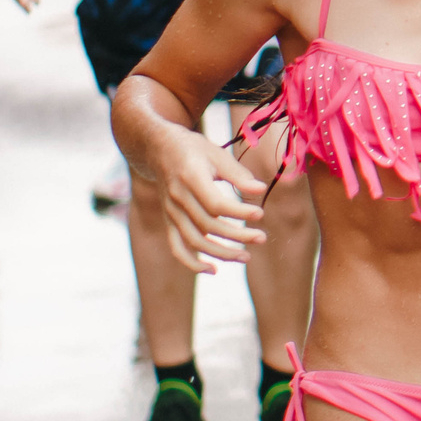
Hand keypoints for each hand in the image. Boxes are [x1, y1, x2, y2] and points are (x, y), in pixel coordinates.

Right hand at [154, 133, 269, 274]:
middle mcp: (177, 198)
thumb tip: (260, 190)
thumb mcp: (217, 154)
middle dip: (237, 236)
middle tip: (262, 238)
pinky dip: (192, 262)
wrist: (158, 150)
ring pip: (194, 241)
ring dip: (221, 253)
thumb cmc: (194, 150)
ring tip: (246, 257)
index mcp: (190, 178)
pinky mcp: (169, 221)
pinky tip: (213, 270)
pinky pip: (177, 247)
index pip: (215, 204)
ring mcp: (171, 212)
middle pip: (208, 225)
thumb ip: (238, 174)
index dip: (238, 213)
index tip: (260, 214)